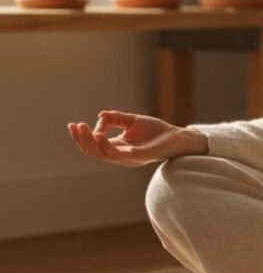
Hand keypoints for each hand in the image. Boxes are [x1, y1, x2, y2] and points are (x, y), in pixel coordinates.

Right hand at [67, 111, 207, 166]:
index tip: (73, 124)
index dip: (82, 137)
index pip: (94, 146)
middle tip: (76, 127)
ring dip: (92, 143)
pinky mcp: (140, 157)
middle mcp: (121, 155)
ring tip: (85, 130)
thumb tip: (100, 115)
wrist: (178, 137)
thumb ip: (115, 118)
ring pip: (104, 155)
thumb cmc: (157, 131)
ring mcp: (130, 158)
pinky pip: (120, 155)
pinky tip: (100, 137)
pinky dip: (107, 147)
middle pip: (95, 152)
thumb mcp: (132, 120)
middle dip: (83, 140)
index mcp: (118, 147)